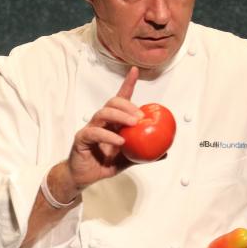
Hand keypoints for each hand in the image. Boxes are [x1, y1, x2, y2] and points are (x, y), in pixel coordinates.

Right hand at [65, 66, 141, 191]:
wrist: (84, 177)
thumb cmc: (104, 164)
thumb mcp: (128, 159)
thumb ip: (144, 154)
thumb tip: (165, 152)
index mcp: (112, 122)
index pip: (120, 98)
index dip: (127, 83)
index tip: (135, 71)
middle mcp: (101, 122)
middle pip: (112, 103)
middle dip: (127, 105)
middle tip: (140, 116)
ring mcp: (90, 128)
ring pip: (103, 113)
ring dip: (119, 116)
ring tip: (133, 124)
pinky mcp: (82, 139)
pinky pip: (94, 132)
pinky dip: (108, 135)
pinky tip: (119, 141)